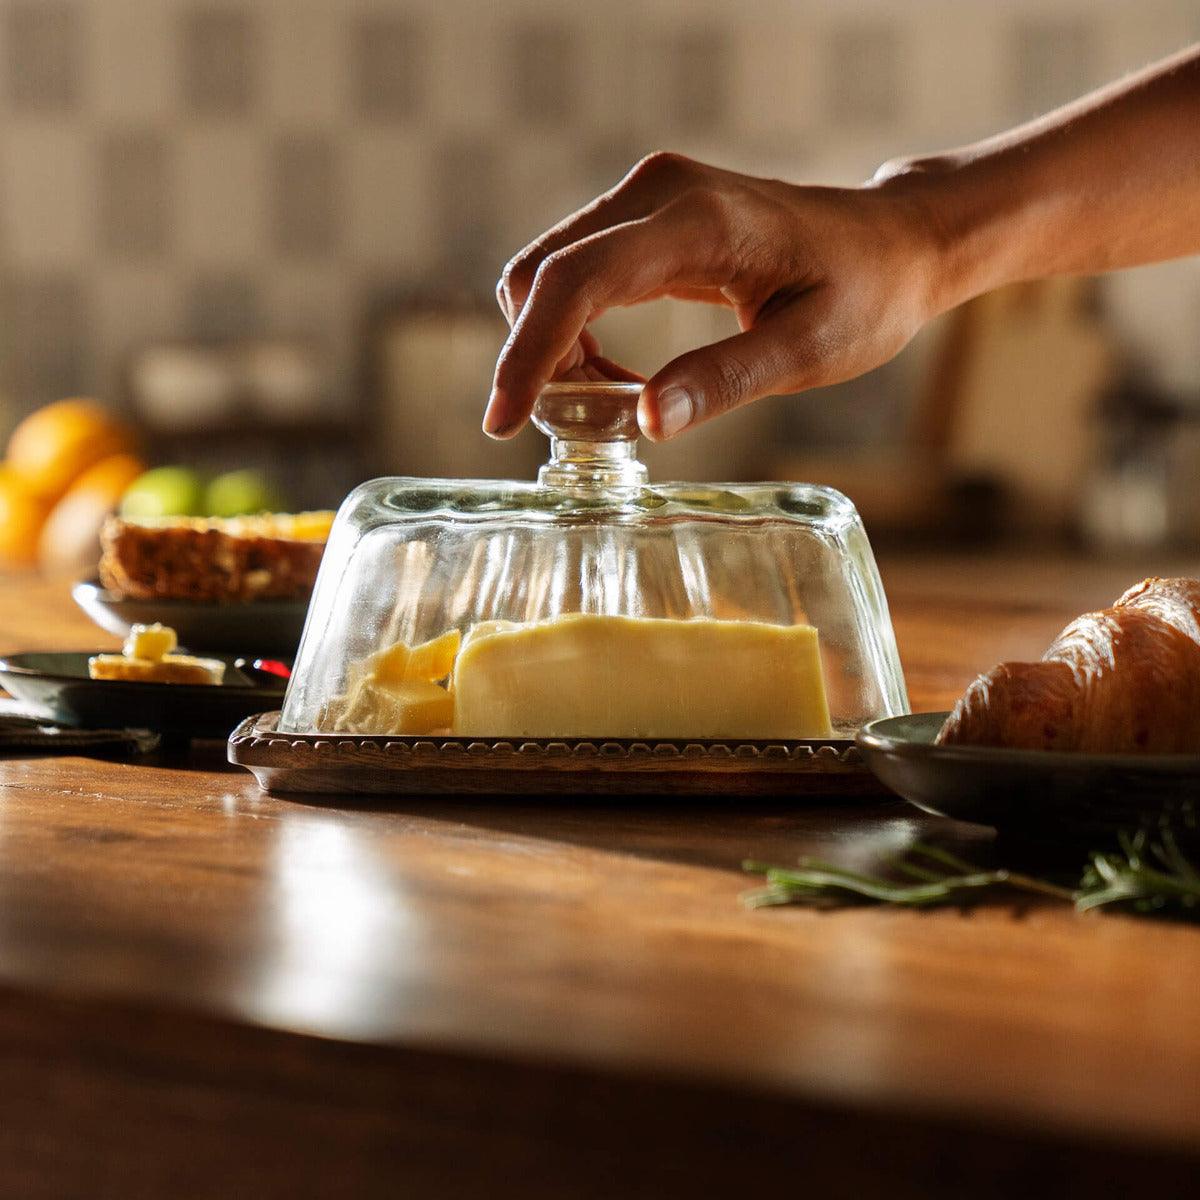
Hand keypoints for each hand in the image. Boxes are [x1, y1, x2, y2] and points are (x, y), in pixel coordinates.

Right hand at [486, 151, 945, 439]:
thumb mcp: (810, 350)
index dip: (529, 355)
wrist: (893, 244)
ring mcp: (649, 196)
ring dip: (554, 346)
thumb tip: (641, 423)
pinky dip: (574, 329)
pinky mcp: (647, 216)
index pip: (577, 281)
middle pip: (542, 273)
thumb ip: (725, 381)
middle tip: (583, 426)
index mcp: (698, 221)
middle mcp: (658, 191)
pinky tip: (618, 373)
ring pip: (549, 274)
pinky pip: (577, 273)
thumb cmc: (864, 295)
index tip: (503, 422)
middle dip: (536, 356)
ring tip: (610, 402)